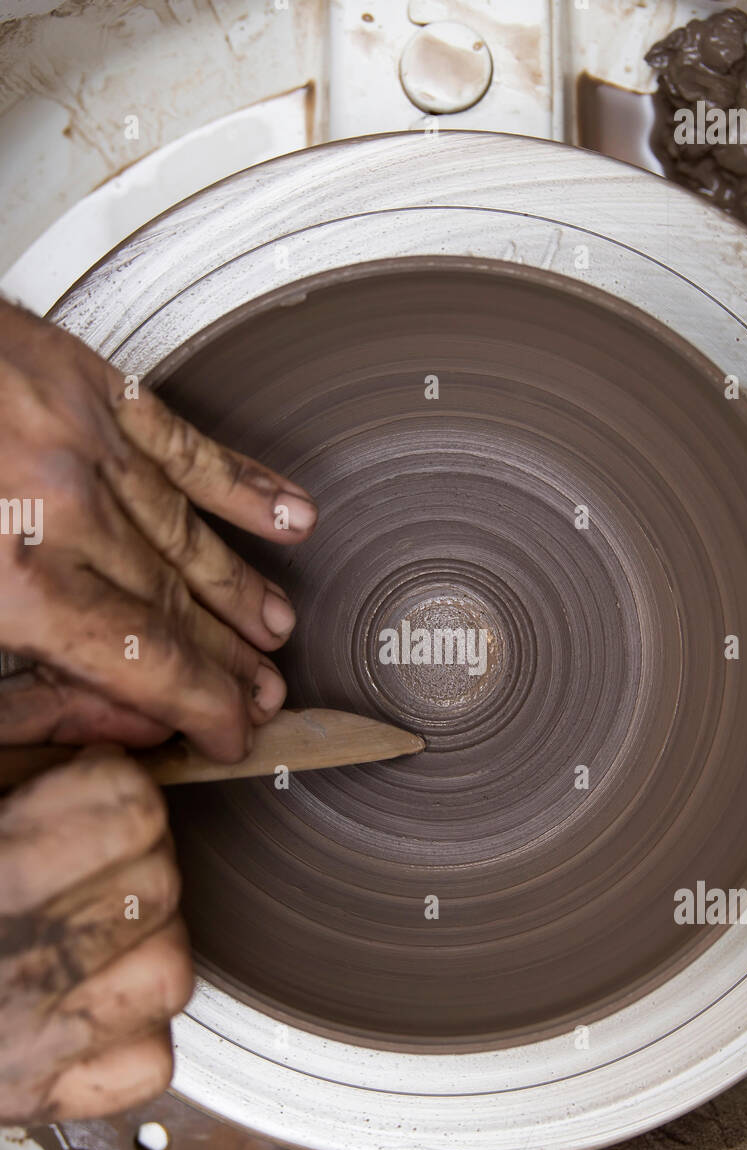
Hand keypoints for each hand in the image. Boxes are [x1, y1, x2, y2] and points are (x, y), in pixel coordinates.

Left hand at [0, 299, 316, 762]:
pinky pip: (188, 445)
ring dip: (238, 588)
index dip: (200, 707)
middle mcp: (65, 514)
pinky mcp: (90, 385)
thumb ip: (23, 681)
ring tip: (274, 627)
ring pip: (189, 535)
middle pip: (173, 605)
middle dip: (227, 661)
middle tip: (265, 695)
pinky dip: (242, 486)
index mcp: (16, 582)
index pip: (144, 661)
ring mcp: (87, 444)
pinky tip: (288, 517)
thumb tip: (114, 714)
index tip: (230, 734)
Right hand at [0, 748, 191, 1123]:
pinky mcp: (32, 1100)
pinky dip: (131, 1028)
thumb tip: (129, 730)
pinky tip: (83, 993)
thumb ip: (27, 736)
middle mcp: (4, 967)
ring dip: (143, 938)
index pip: (131, 808)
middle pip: (159, 880)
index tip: (84, 789)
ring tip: (84, 920)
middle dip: (132, 852)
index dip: (111, 785)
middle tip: (81, 853)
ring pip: (170, 971)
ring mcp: (20, 1048)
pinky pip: (149, 1062)